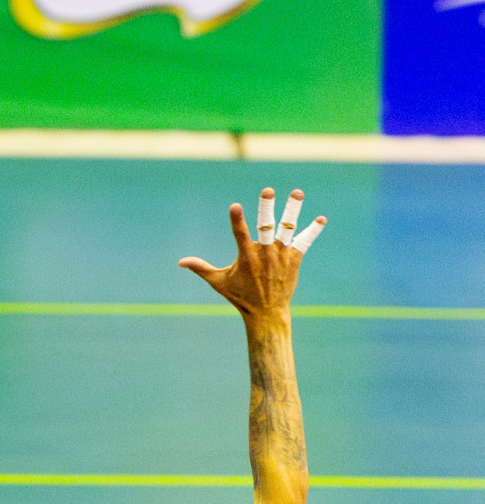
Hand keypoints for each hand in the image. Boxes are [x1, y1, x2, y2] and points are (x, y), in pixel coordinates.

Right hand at [180, 187, 324, 325]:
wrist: (267, 312)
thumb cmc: (240, 296)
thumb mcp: (218, 282)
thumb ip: (201, 268)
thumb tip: (180, 262)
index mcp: (246, 257)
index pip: (240, 234)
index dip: (237, 220)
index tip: (235, 206)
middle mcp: (265, 254)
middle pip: (266, 226)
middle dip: (266, 208)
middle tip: (267, 190)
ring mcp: (281, 256)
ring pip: (288, 228)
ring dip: (292, 209)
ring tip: (297, 191)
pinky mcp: (294, 259)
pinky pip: (304, 242)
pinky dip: (313, 230)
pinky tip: (321, 219)